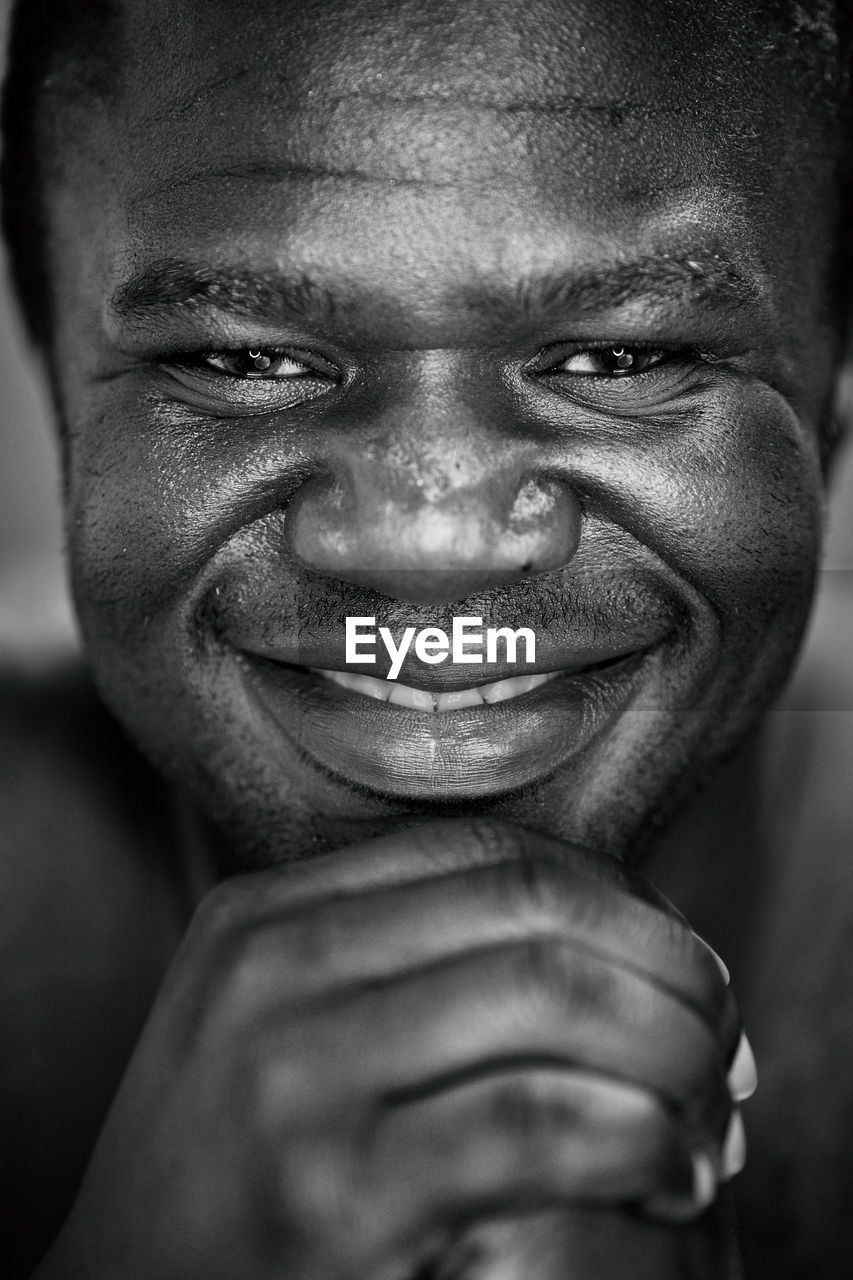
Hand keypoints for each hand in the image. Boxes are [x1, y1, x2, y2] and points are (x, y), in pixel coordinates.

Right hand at [35, 818, 744, 1279]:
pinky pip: (539, 1124)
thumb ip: (400, 961)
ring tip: (711, 1108)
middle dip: (664, 962)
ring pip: (551, 995)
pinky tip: (670, 1172)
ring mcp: (296, 1078)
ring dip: (672, 1049)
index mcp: (267, 917)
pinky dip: (641, 1138)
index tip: (678, 958)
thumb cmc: (225, 1172)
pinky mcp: (335, 1195)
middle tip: (720, 1030)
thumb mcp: (274, 1026)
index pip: (485, 852)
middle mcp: (275, 971)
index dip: (615, 897)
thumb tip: (604, 941)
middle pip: (532, 906)